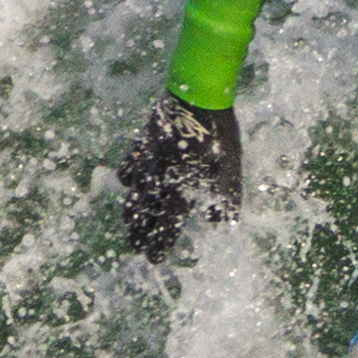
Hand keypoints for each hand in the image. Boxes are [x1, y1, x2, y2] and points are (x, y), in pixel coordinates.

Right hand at [119, 95, 240, 259]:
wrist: (195, 98)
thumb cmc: (218, 137)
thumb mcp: (231, 172)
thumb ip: (225, 200)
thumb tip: (219, 224)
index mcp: (180, 192)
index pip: (166, 227)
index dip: (159, 244)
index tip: (153, 259)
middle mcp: (159, 182)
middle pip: (145, 215)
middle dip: (139, 233)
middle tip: (134, 248)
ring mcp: (148, 162)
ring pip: (134, 193)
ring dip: (130, 211)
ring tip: (127, 224)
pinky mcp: (143, 143)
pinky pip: (131, 164)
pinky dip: (128, 176)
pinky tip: (128, 181)